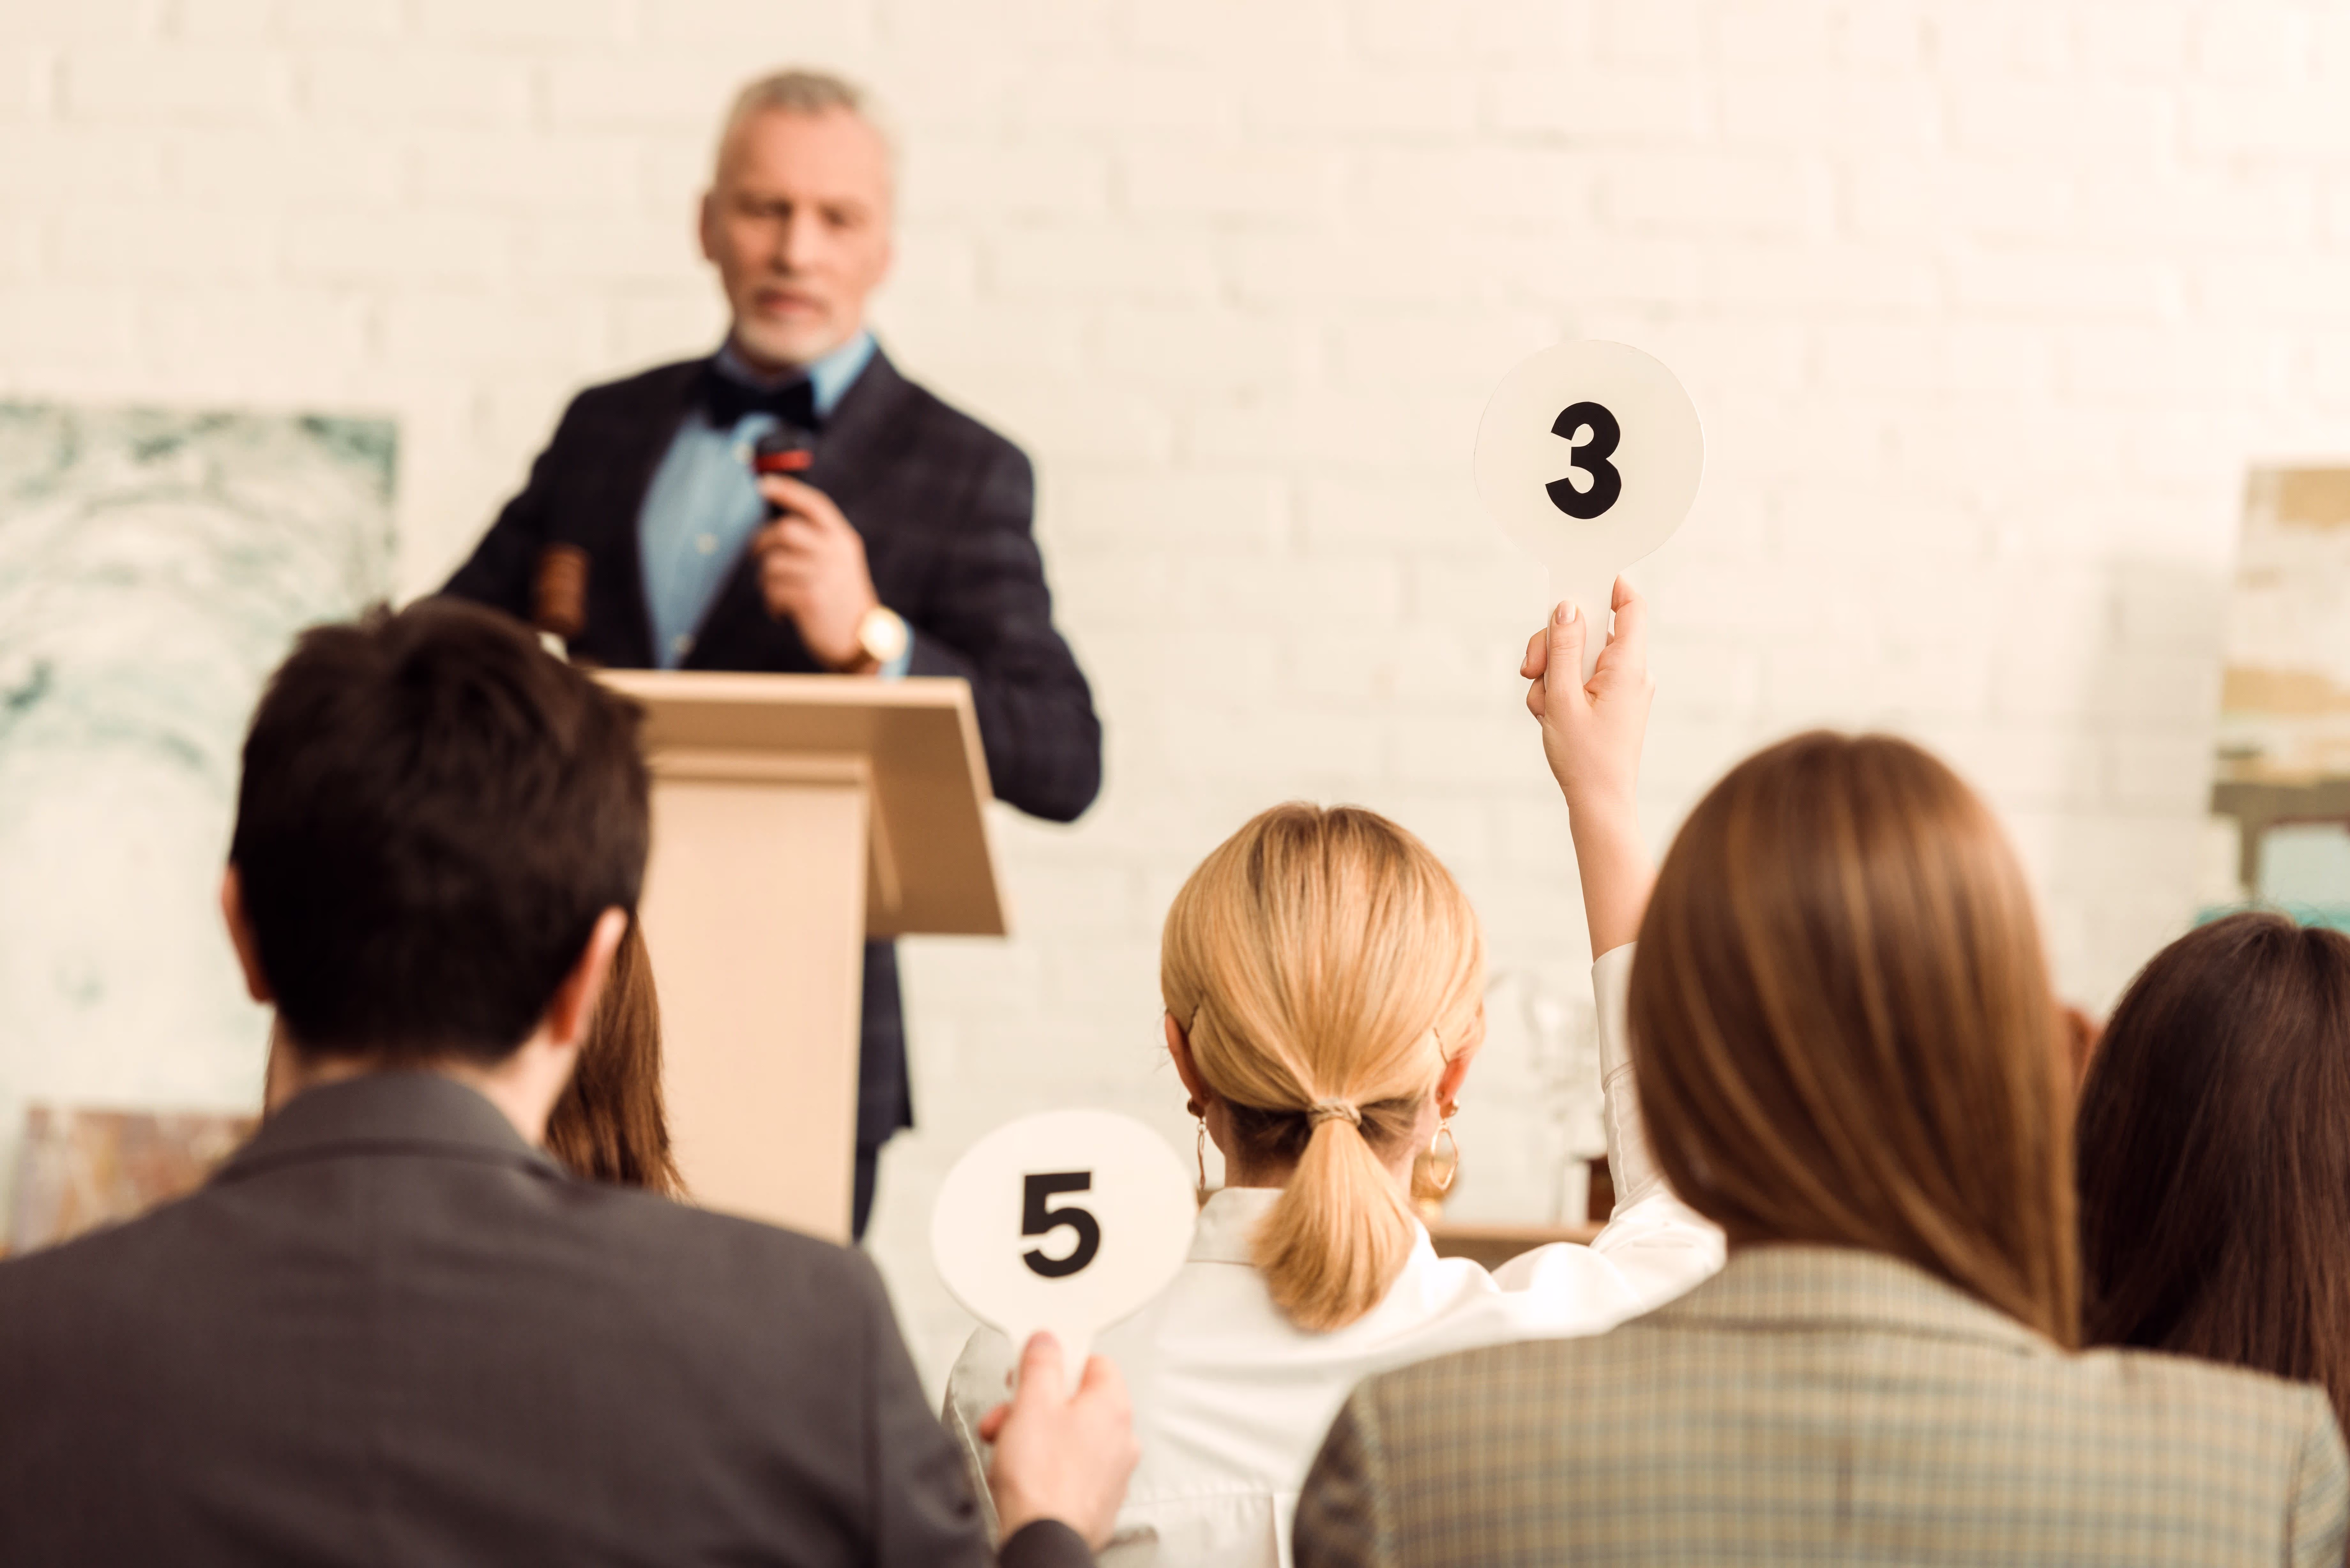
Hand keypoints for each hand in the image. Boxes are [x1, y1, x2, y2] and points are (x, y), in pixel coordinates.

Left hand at [751, 474, 880, 670]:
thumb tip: (775, 523)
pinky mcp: (810, 599)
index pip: (813, 504)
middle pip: (784, 530)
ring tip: (776, 591)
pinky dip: (770, 602)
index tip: (762, 484)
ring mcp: (823, 576)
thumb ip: (816, 540)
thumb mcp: (839, 562)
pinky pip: (772, 591)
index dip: (786, 490)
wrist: (858, 640)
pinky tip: (781, 610)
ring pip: (773, 564)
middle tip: (756, 553)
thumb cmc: (840, 598)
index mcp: (843, 539)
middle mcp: (835, 553)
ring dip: (765, 579)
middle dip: (761, 541)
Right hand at [978, 1333, 1137, 1550]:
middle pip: (1075, 1402)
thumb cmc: (1042, 1481)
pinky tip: (1022, 1475)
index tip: (1031, 1370)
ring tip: (1006, 1448)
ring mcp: (1112, 1472)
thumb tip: (1047, 1340)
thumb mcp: (1032, 1403)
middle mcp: (1121, 1438)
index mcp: (1113, 1406)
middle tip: (1008, 1415)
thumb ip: (1041, 1363)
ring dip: (1033, 1435)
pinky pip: (1070, 1467)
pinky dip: (1045, 1466)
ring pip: (1068, 1436)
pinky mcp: (1097, 1499)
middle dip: (1034, 1405)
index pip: (1093, 1362)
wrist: (1044, 1539)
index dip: (1058, 1362)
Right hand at [1520, 577, 1651, 817]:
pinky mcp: (1611, 703)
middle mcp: (1631, 673)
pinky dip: (1560, 691)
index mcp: (1628, 666)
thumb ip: (1565, 648)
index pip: (1630, 606)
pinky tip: (1550, 716)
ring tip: (1543, 706)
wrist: (1599, 804)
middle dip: (1555, 644)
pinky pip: (1582, 680)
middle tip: (1532, 668)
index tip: (1579, 581)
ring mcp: (1622, 688)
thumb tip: (1567, 609)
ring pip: (1580, 657)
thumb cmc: (1585, 758)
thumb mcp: (1562, 698)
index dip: (1609, 586)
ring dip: (1552, 674)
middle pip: (1591, 631)